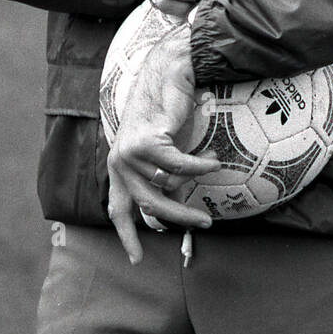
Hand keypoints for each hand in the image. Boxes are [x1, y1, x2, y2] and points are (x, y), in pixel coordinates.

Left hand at [106, 27, 219, 262]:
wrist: (167, 73)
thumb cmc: (168, 110)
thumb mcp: (161, 149)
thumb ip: (159, 175)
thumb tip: (174, 204)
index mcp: (118, 167)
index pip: (117, 209)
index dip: (126, 236)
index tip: (137, 260)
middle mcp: (119, 162)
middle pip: (149, 206)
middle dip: (178, 217)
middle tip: (205, 224)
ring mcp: (130, 152)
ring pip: (167, 187)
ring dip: (194, 186)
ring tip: (214, 174)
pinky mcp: (147, 142)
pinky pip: (179, 167)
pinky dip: (200, 167)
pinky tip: (215, 161)